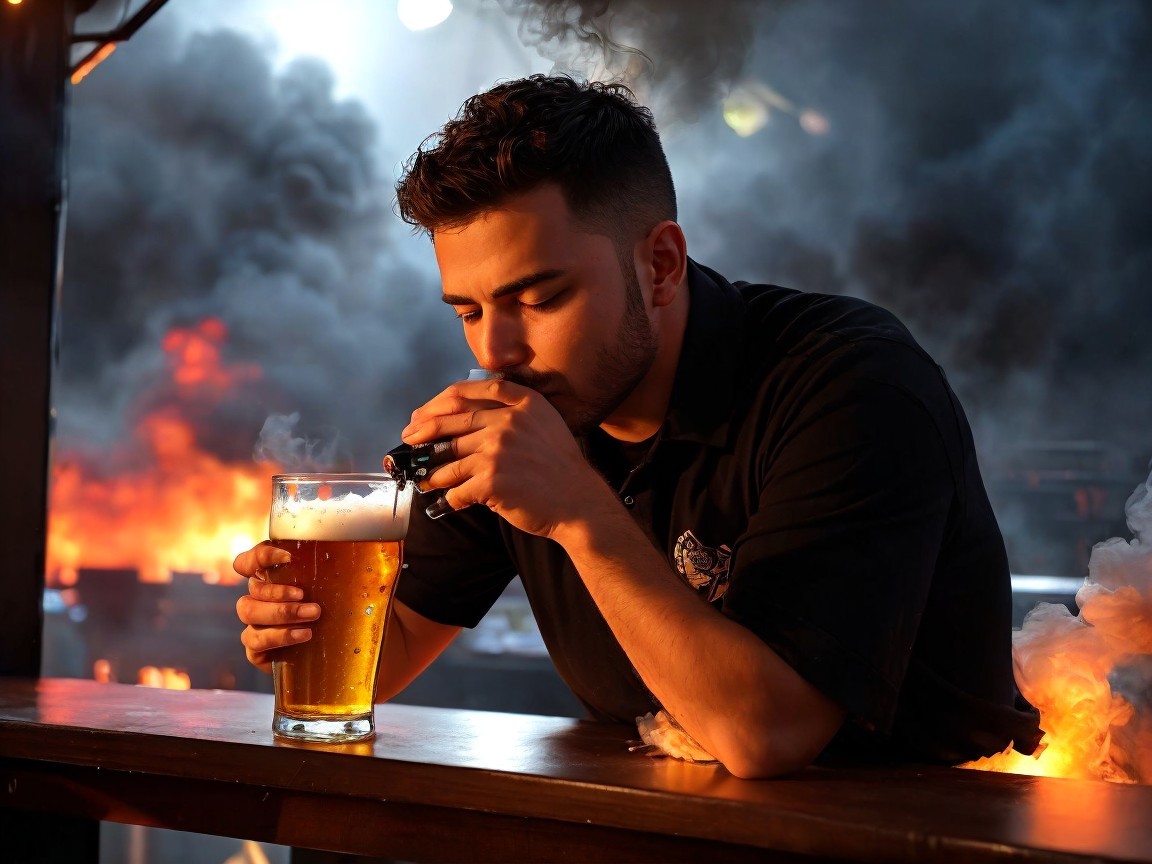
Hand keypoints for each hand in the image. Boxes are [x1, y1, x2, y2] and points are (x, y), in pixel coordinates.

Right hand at [233, 542, 319, 673]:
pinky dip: (280, 636)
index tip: (288, 558)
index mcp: (269, 581)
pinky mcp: (254, 649)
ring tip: (311, 615)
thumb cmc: (328, 617)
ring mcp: (253, 625)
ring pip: (248, 612)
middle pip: (252, 589)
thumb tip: (347, 562)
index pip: (248, 562)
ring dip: (281, 612)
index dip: (261, 556)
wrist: (326, 657)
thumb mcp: (328, 594)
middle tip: (306, 597)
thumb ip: (326, 577)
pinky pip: (255, 640)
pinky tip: (302, 635)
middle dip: (279, 592)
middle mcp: (257, 600)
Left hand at [401, 378, 606, 538]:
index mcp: (522, 402)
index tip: (421, 414)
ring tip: (427, 479)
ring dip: (434, 472)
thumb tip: (464, 416)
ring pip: (449, 460)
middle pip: (451, 423)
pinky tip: (448, 502)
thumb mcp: (544, 422)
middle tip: (410, 440)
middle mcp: (508, 421)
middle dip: (423, 432)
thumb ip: (512, 410)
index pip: (466, 393)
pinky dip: (450, 498)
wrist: (579, 502)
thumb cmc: (559, 466)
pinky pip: (457, 489)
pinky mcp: (491, 481)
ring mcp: (498, 451)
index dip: (436, 403)